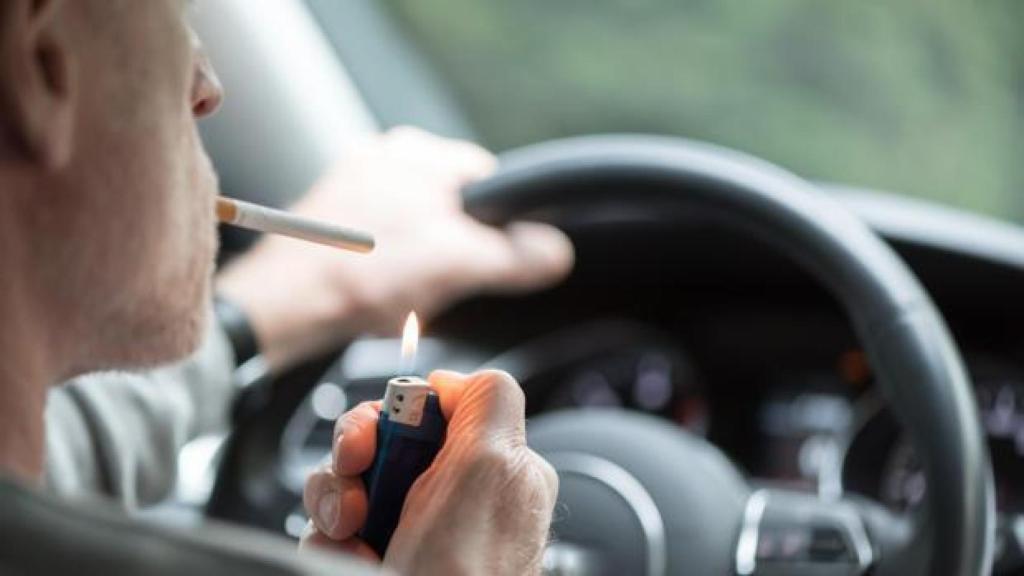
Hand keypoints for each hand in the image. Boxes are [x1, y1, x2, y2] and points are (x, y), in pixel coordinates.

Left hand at [216, 127, 573, 369]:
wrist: (285, 307)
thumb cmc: (363, 278)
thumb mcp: (457, 266)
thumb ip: (515, 256)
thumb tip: (556, 252)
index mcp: (418, 152)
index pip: (490, 182)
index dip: (501, 228)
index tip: (491, 262)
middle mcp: (385, 157)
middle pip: (455, 207)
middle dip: (458, 247)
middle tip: (442, 282)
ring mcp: (356, 184)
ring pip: (421, 225)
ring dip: (425, 259)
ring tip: (404, 289)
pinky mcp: (336, 216)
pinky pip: (386, 239)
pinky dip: (392, 265)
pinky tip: (381, 290)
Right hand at [301, 370, 557, 575]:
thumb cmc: (465, 575)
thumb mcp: (496, 466)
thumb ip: (490, 398)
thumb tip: (456, 377)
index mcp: (494, 467)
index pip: (437, 406)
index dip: (403, 407)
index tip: (389, 424)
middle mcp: (452, 497)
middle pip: (383, 439)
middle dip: (356, 451)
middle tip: (357, 473)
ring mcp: (410, 533)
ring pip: (347, 482)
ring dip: (334, 501)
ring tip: (354, 533)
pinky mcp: (374, 561)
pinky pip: (330, 533)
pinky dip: (328, 544)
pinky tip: (349, 561)